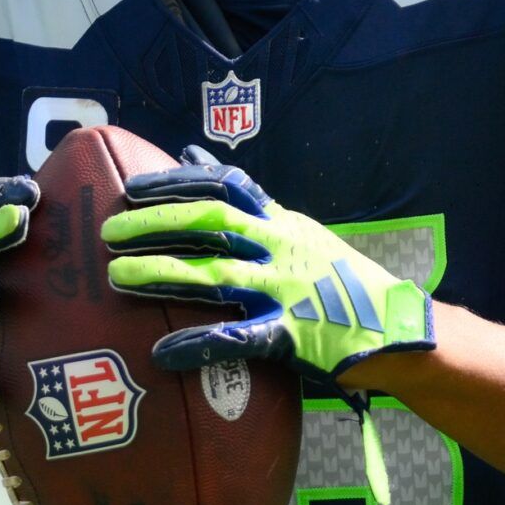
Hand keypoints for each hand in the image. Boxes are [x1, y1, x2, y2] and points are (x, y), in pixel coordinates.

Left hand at [103, 148, 435, 383]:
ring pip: (216, 275)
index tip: (131, 189)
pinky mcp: (294, 336)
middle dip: (157, 225)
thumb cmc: (334, 279)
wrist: (395, 328)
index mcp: (279, 221)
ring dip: (163, 275)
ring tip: (118, 278)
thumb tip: (190, 152)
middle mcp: (281, 247)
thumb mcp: (292, 228)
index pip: (224, 185)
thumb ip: (242, 199)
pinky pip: (238, 339)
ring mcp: (287, 290)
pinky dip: (198, 344)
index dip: (175, 183)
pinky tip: (162, 352)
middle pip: (212, 223)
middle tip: (109, 233)